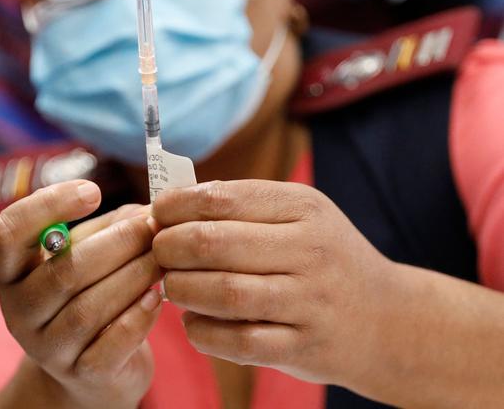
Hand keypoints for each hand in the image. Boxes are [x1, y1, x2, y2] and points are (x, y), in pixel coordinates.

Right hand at [0, 181, 161, 408]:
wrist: (92, 369)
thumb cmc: (91, 294)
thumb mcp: (90, 253)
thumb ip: (112, 226)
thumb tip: (151, 208)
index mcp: (12, 271)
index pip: (8, 233)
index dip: (47, 205)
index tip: (93, 191)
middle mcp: (19, 310)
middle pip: (64, 271)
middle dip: (118, 243)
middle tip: (152, 226)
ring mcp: (46, 347)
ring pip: (88, 308)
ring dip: (134, 276)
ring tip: (162, 259)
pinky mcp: (80, 374)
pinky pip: (110, 343)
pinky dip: (138, 316)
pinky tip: (156, 298)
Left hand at [152, 180, 394, 388]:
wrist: (387, 319)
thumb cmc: (325, 259)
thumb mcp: (300, 217)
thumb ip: (242, 207)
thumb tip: (170, 204)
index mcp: (303, 208)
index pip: (222, 197)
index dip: (176, 206)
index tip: (156, 214)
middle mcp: (310, 250)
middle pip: (215, 243)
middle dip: (169, 247)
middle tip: (157, 253)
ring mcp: (310, 301)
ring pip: (225, 292)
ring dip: (182, 289)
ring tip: (170, 286)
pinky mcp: (304, 346)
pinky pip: (239, 342)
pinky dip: (203, 333)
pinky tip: (193, 323)